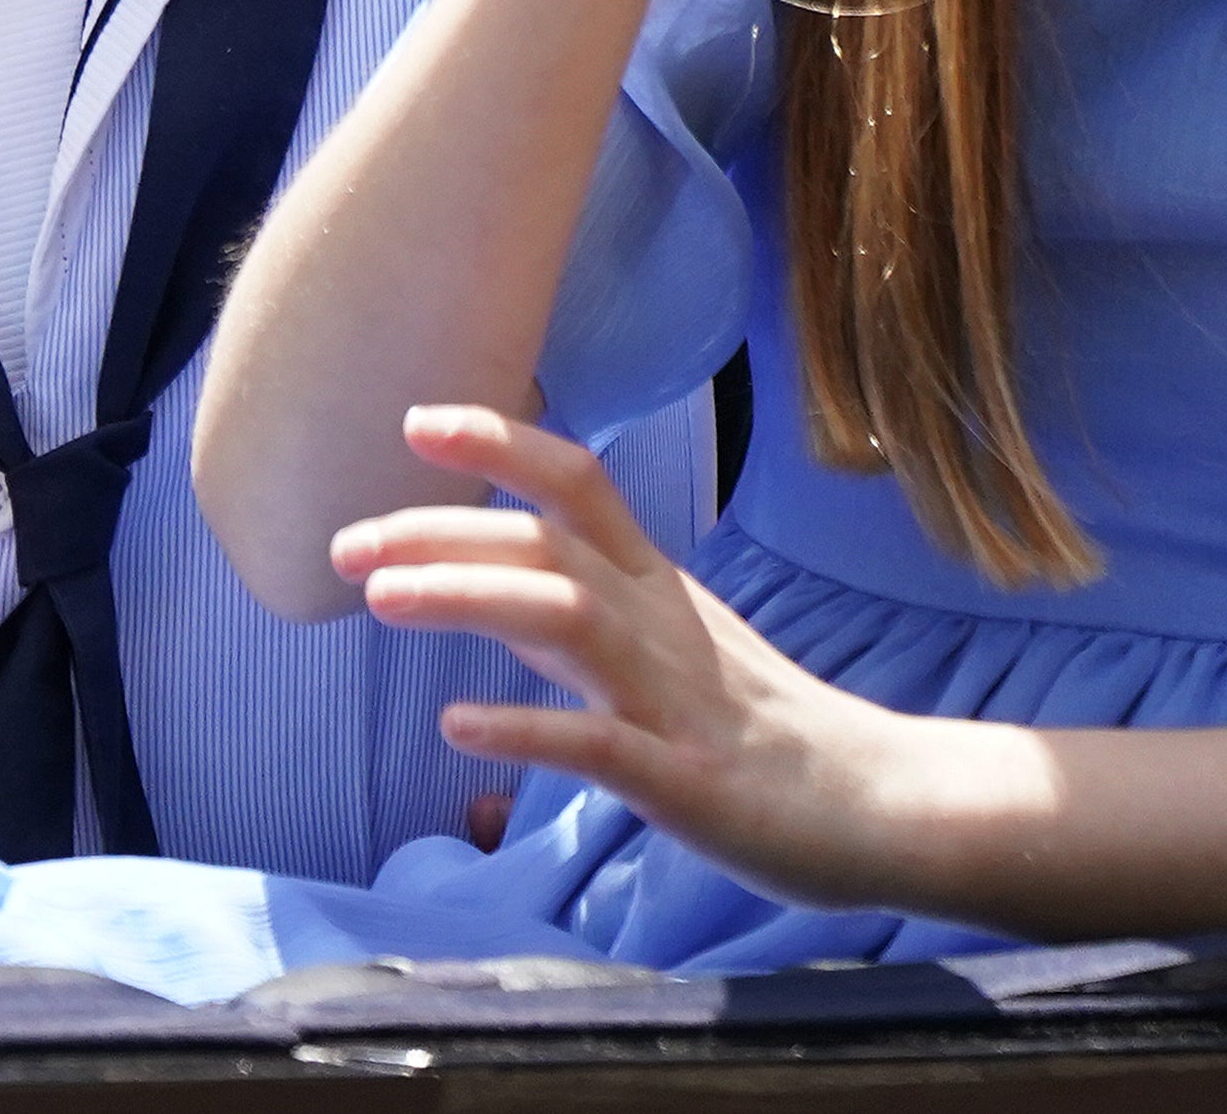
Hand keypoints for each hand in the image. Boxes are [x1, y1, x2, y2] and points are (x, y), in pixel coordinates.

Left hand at [338, 404, 910, 916]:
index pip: (577, 482)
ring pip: (566, 618)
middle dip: (440, 532)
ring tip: (381, 600)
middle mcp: (660, 622)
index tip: (414, 422)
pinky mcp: (685, 779)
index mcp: (659, 585)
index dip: (499, 441)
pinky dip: (526, 727)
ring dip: (469, 597)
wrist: (882, 804)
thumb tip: (490, 580)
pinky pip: (599, 744)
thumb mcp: (672, 644)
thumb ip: (585, 609)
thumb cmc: (767, 729)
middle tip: (343, 547)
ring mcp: (672, 697)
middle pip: (546, 543)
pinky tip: (457, 725)